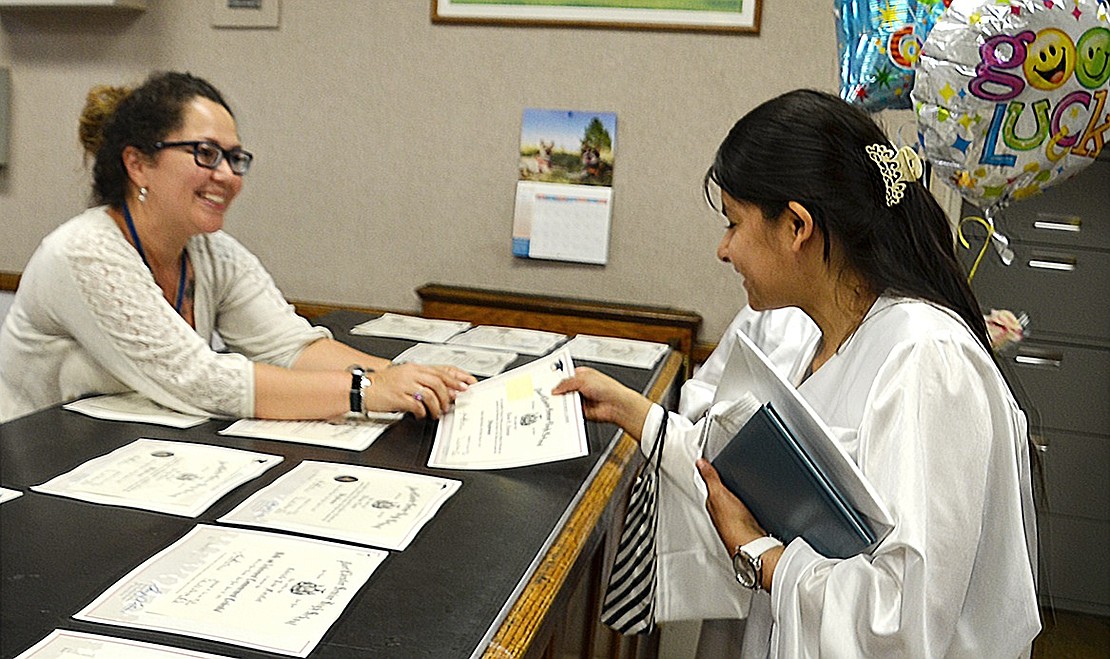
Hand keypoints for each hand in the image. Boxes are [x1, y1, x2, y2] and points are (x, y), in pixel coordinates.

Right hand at [363, 363, 473, 418]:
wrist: (363, 388)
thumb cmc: (384, 384)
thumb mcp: (405, 377)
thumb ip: (424, 381)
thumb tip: (445, 391)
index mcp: (415, 368)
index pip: (441, 371)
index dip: (456, 379)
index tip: (467, 385)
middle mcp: (411, 374)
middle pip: (438, 382)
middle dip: (448, 395)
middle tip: (450, 404)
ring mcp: (404, 385)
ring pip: (430, 394)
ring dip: (436, 406)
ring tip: (436, 412)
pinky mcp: (398, 397)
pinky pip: (416, 405)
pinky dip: (422, 412)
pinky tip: (421, 414)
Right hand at [551, 366, 651, 437]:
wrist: (616, 405)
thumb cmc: (607, 388)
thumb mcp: (583, 379)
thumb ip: (566, 383)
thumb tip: (555, 388)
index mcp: (582, 375)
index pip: (565, 375)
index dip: (556, 377)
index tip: (546, 380)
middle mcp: (581, 387)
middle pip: (563, 389)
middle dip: (557, 391)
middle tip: (549, 392)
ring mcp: (581, 399)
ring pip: (565, 400)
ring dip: (562, 402)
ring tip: (557, 401)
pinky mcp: (580, 410)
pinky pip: (569, 411)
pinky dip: (566, 411)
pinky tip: (564, 409)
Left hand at [696, 458, 782, 590]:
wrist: (751, 544)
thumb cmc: (734, 523)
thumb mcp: (719, 493)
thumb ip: (710, 477)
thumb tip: (700, 463)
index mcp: (712, 504)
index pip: (709, 486)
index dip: (710, 476)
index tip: (709, 467)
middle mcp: (720, 514)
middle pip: (719, 496)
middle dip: (721, 487)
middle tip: (722, 476)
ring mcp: (733, 521)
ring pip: (730, 504)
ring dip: (732, 498)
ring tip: (734, 489)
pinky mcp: (746, 526)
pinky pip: (742, 512)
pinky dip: (743, 507)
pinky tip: (747, 506)